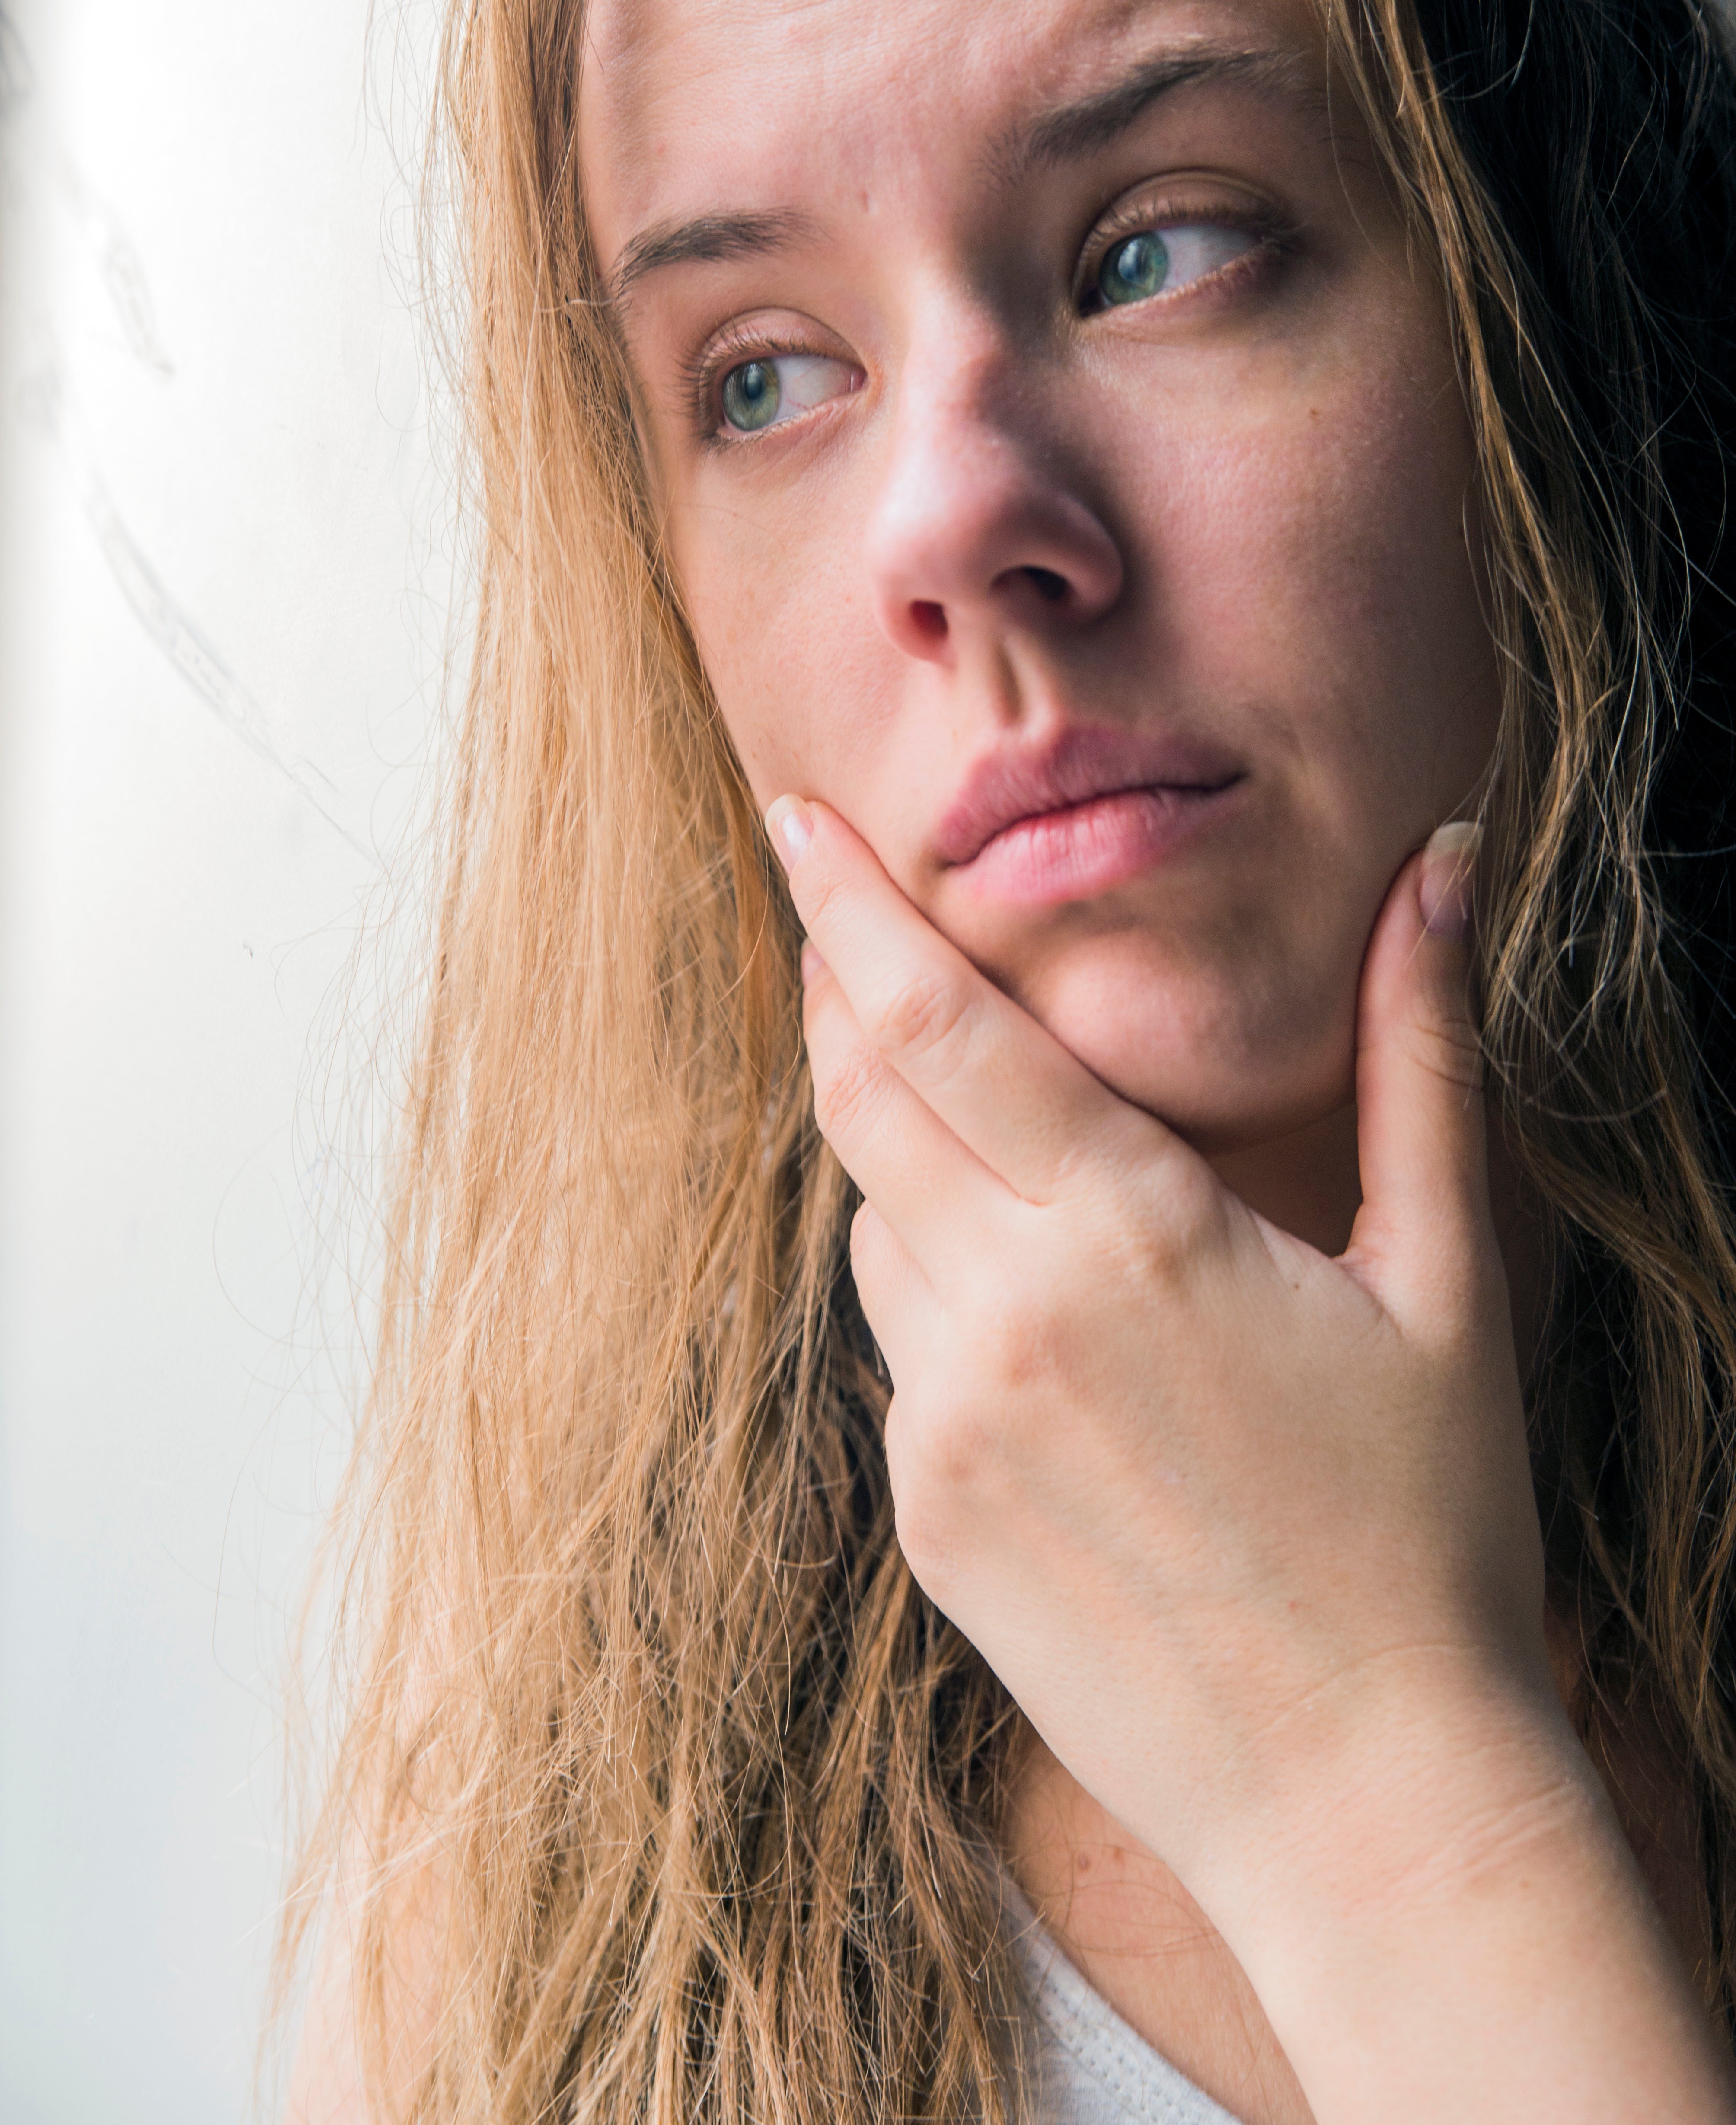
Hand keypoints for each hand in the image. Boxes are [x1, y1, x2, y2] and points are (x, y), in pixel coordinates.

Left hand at [767, 796, 1733, 2121]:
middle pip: (865, 1098)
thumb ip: (1424, 1051)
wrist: (1364, 1796)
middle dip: (843, 992)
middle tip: (845, 919)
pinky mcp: (924, 1518)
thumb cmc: (1430, 1528)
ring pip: (877, 1224)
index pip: (939, 1022)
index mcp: (1128, 1236)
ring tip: (1016, 1159)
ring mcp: (944, 1430)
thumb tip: (1447, 859)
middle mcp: (1005, 1321)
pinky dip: (939, 1292)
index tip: (791, 816)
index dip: (852, 904)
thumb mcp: (1442, 1275)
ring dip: (910, 1156)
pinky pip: (896, 1350)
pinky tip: (1047, 1331)